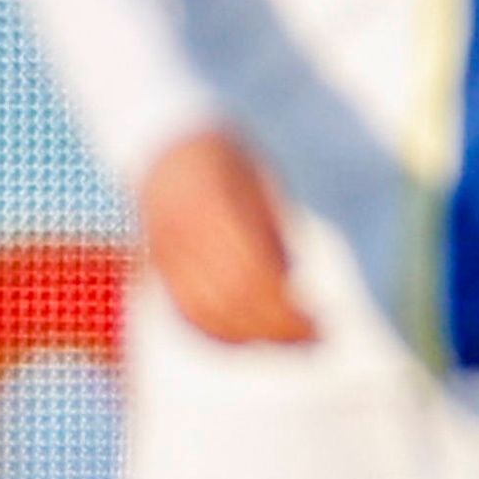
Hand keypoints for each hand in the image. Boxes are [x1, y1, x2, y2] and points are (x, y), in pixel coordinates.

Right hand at [136, 129, 315, 345]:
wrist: (163, 138)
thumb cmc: (226, 157)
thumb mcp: (260, 182)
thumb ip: (273, 231)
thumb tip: (295, 284)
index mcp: (218, 204)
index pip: (255, 274)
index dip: (287, 307)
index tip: (321, 321)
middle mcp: (187, 231)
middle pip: (231, 297)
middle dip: (275, 327)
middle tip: (312, 338)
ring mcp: (167, 250)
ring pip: (204, 310)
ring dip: (248, 334)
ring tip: (285, 340)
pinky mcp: (158, 263)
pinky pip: (183, 307)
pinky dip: (215, 330)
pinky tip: (245, 336)